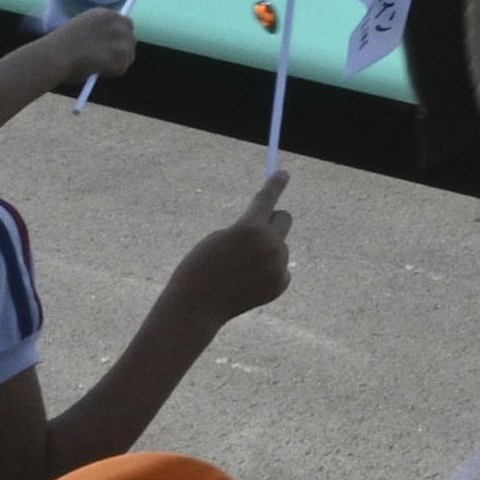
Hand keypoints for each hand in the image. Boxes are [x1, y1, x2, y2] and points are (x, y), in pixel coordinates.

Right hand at [49, 6, 136, 81]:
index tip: (112, 48)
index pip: (124, 24)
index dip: (118, 38)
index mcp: (105, 14)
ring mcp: (122, 37)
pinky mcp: (122, 53)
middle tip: (106, 62)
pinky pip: (121, 68)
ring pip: (128, 55)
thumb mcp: (81, 31)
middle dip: (120, 51)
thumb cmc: (58, 48)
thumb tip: (109, 47)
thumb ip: (97, 34)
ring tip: (95, 67)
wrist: (54, 55)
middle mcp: (117, 21)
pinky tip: (95, 70)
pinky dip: (111, 73)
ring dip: (115, 64)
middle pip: (130, 38)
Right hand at [164, 172, 293, 330]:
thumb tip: (269, 229)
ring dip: (265, 249)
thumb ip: (247, 230)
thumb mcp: (219, 239)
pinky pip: (279, 267)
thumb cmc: (200, 267)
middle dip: (271, 220)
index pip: (268, 198)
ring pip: (279, 245)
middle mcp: (270, 245)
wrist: (196, 307)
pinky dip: (267, 270)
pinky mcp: (281, 283)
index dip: (275, 184)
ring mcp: (278, 265)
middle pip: (284, 218)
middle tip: (255, 229)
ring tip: (239, 267)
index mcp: (249, 228)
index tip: (283, 173)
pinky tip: (246, 282)